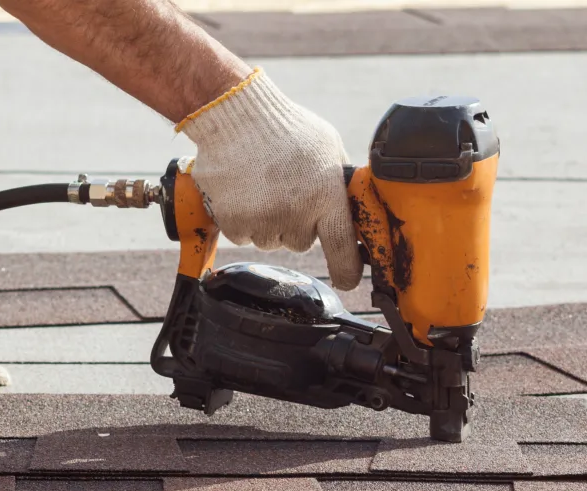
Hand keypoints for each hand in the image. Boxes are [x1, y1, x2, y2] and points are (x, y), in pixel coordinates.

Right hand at [178, 68, 362, 290]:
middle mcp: (295, 214)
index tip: (348, 279)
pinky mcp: (233, 222)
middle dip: (296, 223)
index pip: (342, 248)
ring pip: (270, 240)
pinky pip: (243, 236)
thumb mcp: (328, 147)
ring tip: (262, 185)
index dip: (347, 270)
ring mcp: (262, 220)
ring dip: (268, 221)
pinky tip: (243, 190)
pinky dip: (242, 219)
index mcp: (326, 196)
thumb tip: (353, 206)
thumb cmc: (286, 127)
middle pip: (301, 242)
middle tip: (287, 191)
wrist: (234, 114)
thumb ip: (340, 181)